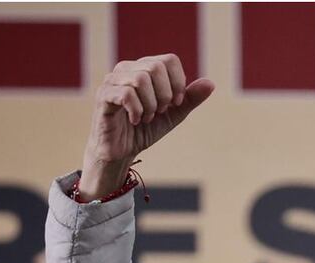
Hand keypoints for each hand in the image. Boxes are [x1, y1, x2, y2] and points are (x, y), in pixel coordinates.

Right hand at [80, 54, 214, 198]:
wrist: (121, 151)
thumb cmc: (146, 128)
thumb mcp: (174, 114)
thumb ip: (191, 98)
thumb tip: (211, 83)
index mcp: (144, 68)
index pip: (169, 60)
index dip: (178, 83)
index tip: (175, 103)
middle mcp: (127, 69)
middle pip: (156, 67)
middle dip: (165, 94)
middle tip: (159, 111)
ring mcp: (112, 80)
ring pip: (140, 79)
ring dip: (150, 105)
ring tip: (146, 117)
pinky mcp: (103, 96)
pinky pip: (126, 94)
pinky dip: (137, 110)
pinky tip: (135, 120)